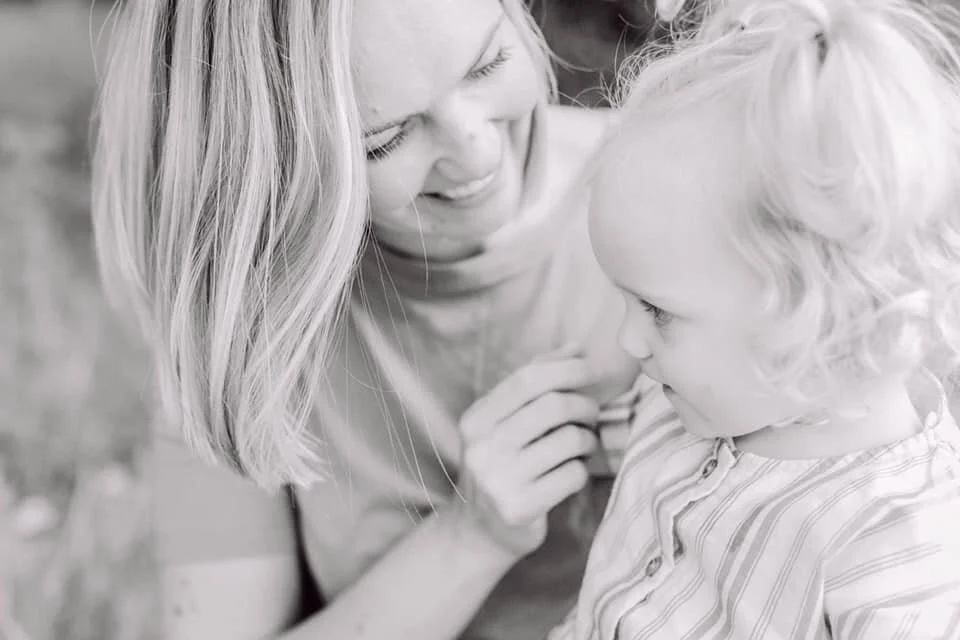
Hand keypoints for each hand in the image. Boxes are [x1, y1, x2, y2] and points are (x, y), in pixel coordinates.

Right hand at [452, 354, 600, 558]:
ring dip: (587, 441)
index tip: (593, 372)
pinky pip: (572, 476)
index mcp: (476, 420)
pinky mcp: (519, 509)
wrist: (479, 532)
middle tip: (592, 415)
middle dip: (584, 406)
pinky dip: (580, 472)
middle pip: (552, 406)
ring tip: (582, 446)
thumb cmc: (502, 466)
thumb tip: (576, 347)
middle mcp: (481, 448)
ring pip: (568, 441)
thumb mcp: (503, 423)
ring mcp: (498, 480)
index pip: (528, 379)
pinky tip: (570, 475)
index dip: (568, 370)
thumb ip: (534, 384)